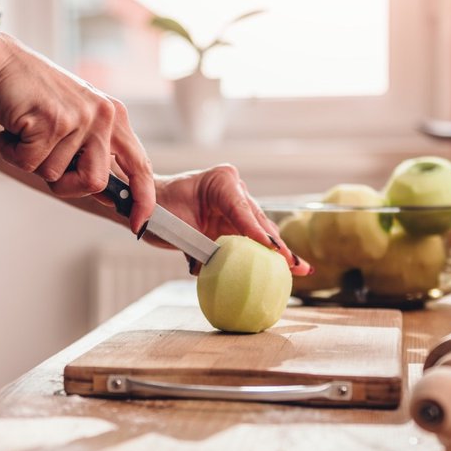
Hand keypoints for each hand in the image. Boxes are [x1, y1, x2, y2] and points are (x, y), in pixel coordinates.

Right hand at [0, 33, 154, 232]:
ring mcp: (78, 118)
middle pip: (95, 182)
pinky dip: (12, 152)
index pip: (139, 164)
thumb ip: (92, 150)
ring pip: (54, 175)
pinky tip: (12, 128)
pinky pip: (30, 163)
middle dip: (65, 185)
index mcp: (114, 116)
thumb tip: (106, 193)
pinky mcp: (50, 121)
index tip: (140, 223)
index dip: (143, 198)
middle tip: (42, 161)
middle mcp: (103, 115)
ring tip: (25, 131)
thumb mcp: (75, 119)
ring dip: (30, 161)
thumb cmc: (31, 96)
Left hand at [149, 165, 311, 275]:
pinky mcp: (235, 220)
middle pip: (259, 222)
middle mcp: (234, 189)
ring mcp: (237, 204)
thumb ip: (199, 244)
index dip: (258, 233)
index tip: (272, 250)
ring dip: (278, 251)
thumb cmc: (158, 209)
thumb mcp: (177, 226)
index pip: (243, 210)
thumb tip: (216, 268)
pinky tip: (287, 268)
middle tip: (293, 264)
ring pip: (261, 230)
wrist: (150, 205)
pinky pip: (252, 238)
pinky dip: (266, 253)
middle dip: (276, 245)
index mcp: (221, 181)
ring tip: (299, 270)